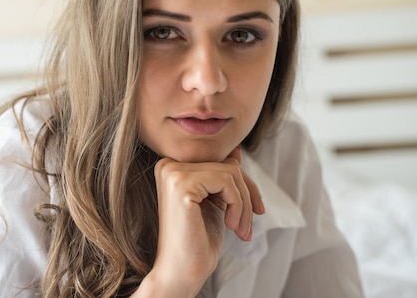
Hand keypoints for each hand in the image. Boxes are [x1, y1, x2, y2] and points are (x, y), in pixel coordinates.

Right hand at [133, 147, 263, 296]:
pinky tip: (231, 226)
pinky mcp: (182, 184)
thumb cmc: (197, 241)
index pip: (219, 160)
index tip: (256, 210)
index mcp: (171, 168)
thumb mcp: (214, 202)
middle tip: (248, 226)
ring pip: (231, 172)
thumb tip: (235, 151)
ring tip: (241, 229)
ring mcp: (173, 173)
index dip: (243, 184)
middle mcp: (168, 166)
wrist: (182, 272)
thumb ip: (220, 175)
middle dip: (247, 195)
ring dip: (245, 204)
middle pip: (227, 164)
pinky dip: (239, 205)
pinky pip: (227, 181)